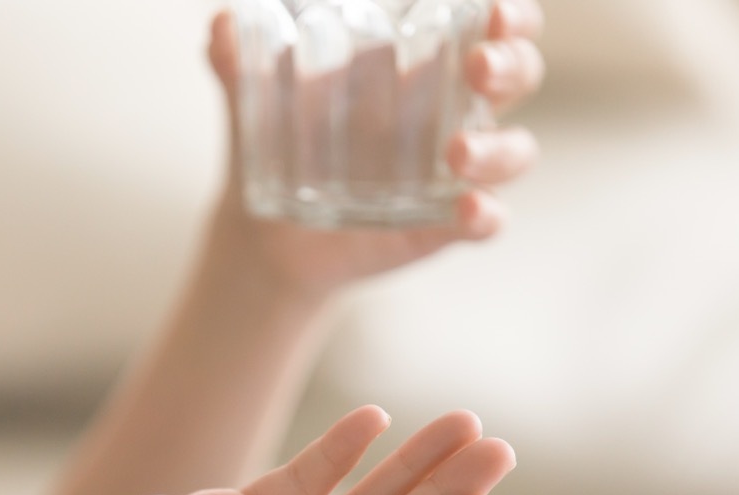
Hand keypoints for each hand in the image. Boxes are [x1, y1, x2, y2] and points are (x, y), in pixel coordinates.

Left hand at [205, 1, 545, 301]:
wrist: (264, 229)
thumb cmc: (280, 141)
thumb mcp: (257, 97)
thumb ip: (239, 61)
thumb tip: (220, 25)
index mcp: (423, 62)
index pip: (491, 24)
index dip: (509, 12)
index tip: (493, 7)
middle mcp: (452, 111)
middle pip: (519, 74)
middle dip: (511, 62)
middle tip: (479, 65)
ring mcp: (454, 172)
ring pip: (513, 151)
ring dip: (498, 148)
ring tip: (457, 153)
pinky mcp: (443, 225)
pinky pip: (485, 221)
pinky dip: (484, 216)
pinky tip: (466, 211)